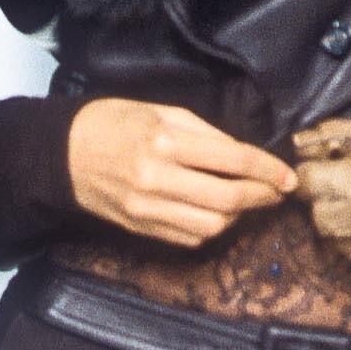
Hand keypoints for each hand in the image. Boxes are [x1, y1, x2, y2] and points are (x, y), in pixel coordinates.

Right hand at [67, 97, 295, 246]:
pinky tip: (219, 213)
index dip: (268, 170)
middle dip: (262, 196)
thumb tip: (243, 155)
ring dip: (239, 215)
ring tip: (248, 200)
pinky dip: (213, 228)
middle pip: (228, 198)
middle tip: (277, 192)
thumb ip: (204, 133)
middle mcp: (157, 178)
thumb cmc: (112, 123)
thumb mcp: (160, 111)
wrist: (62, 154)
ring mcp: (148, 209)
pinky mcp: (142, 228)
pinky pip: (190, 237)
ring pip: (212, 224)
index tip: (288, 177)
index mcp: (164, 141)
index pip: (232, 159)